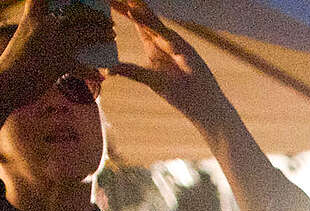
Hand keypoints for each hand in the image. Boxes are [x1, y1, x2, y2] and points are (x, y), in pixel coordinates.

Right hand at [0, 0, 116, 114]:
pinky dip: (92, 72)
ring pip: (85, 34)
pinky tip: (100, 76)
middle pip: (77, 14)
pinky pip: (83, 66)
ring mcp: (53, 42)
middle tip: (107, 22)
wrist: (3, 84)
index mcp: (33, 15)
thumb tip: (68, 34)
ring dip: (102, 34)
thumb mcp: (26, 38)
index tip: (84, 0)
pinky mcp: (59, 61)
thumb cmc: (15, 62)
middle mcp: (44, 24)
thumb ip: (43, 31)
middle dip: (95, 17)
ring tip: (111, 36)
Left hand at [109, 0, 233, 130]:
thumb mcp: (149, 80)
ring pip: (149, 19)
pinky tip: (132, 12)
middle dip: (128, 3)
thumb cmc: (179, 93)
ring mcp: (172, 41)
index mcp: (154, 45)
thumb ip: (130, 71)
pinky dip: (146, 21)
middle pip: (142, 15)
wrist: (201, 103)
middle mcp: (163, 39)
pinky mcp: (180, 47)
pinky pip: (160, 31)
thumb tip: (108, 70)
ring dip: (135, 6)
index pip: (136, 22)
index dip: (123, 8)